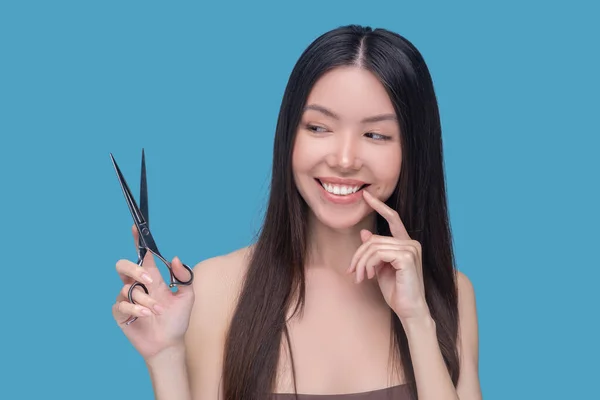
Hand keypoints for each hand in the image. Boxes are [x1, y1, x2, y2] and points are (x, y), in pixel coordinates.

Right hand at [112, 225, 194, 360]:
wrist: (170, 343)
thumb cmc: (177, 319)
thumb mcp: (187, 296)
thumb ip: (184, 276)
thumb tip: (175, 258)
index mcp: (152, 277)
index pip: (142, 255)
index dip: (137, 240)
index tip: (135, 227)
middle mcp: (137, 285)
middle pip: (123, 266)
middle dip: (135, 269)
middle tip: (150, 280)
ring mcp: (127, 299)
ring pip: (128, 289)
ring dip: (146, 299)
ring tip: (158, 311)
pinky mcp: (121, 314)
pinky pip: (121, 305)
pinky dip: (136, 309)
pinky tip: (146, 315)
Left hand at [348, 190, 429, 321]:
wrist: (409, 310)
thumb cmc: (396, 291)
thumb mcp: (380, 268)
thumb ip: (374, 251)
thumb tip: (364, 233)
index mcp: (405, 244)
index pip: (392, 218)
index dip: (379, 205)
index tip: (366, 196)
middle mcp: (411, 243)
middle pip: (374, 240)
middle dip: (358, 256)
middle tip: (352, 272)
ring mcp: (411, 249)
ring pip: (373, 247)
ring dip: (361, 263)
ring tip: (360, 277)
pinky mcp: (407, 257)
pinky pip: (378, 254)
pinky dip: (368, 265)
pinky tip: (369, 277)